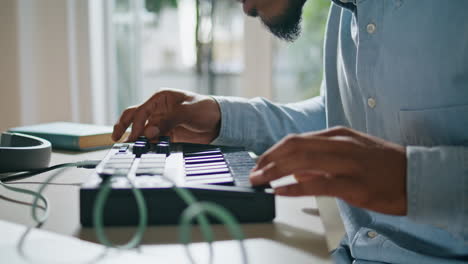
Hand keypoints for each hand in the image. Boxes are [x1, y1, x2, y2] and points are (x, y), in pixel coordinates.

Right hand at [112, 88, 220, 143]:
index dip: (135, 124)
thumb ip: (169, 120)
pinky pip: (153, 140)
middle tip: (115, 139)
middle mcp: (157, 110)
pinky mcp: (166, 135)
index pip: (141, 111)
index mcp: (161, 98)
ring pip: (142, 131)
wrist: (220, 122)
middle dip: (123, 127)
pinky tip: (146, 152)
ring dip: (136, 140)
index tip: (134, 137)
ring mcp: (161, 123)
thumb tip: (149, 131)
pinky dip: (148, 146)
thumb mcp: (189, 111)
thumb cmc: (206, 109)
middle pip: (134, 117)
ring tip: (132, 150)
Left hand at [250, 126, 407, 214]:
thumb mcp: (350, 152)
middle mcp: (340, 144)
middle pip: (294, 147)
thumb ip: (322, 159)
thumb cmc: (382, 165)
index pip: (296, 139)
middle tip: (253, 172)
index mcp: (337, 135)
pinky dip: (295, 187)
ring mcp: (347, 163)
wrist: (417, 176)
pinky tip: (281, 190)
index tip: (259, 162)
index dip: (273, 151)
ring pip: (302, 161)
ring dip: (275, 171)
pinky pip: (318, 184)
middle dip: (268, 159)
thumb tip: (294, 170)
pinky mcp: (354, 184)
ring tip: (259, 180)